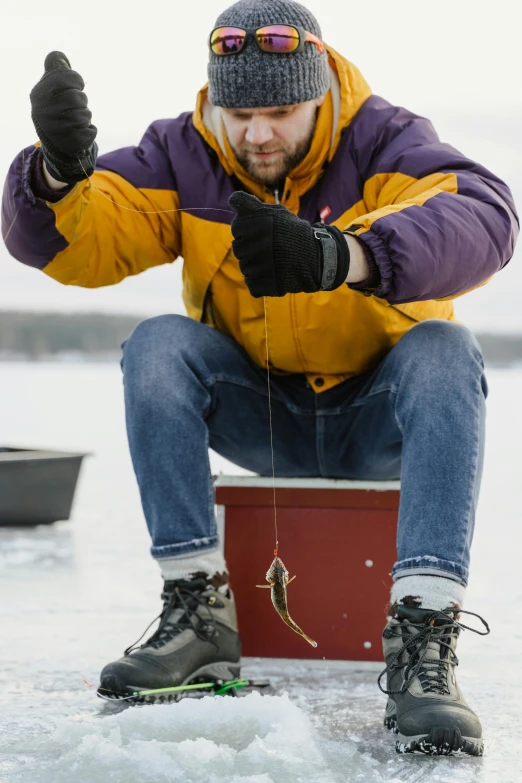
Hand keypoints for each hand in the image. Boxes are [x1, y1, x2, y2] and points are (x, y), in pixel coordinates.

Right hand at [30, 51, 97, 183]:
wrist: (56, 144)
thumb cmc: (56, 109)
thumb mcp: (50, 88)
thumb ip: (55, 71)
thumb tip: (58, 56)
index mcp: (39, 94)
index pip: (66, 77)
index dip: (76, 81)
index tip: (75, 86)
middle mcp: (44, 111)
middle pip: (78, 97)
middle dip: (81, 101)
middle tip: (74, 107)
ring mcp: (56, 129)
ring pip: (86, 114)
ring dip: (85, 117)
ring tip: (75, 121)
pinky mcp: (70, 144)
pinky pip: (91, 131)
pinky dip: (90, 131)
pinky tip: (80, 133)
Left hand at [228, 191, 349, 296]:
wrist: (315, 256)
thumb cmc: (293, 233)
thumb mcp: (275, 213)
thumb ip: (250, 205)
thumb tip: (232, 199)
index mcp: (254, 223)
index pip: (237, 227)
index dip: (248, 229)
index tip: (262, 232)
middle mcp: (252, 243)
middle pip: (238, 247)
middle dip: (251, 246)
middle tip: (270, 247)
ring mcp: (255, 265)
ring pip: (244, 265)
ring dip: (256, 263)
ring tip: (274, 260)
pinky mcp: (260, 283)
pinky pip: (251, 282)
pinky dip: (260, 280)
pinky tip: (273, 273)